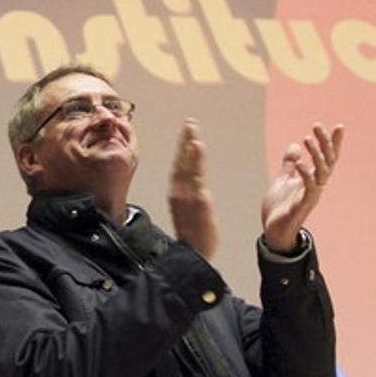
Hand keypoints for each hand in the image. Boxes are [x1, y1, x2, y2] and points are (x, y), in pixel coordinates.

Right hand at [169, 118, 217, 259]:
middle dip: (185, 139)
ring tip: (193, 128)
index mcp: (176, 194)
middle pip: (182, 160)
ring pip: (188, 164)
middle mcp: (179, 191)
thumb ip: (187, 198)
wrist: (193, 255)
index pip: (179, 166)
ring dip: (190, 143)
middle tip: (190, 122)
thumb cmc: (192, 237)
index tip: (187, 134)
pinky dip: (195, 159)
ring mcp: (188, 194)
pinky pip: (197, 175)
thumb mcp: (186, 214)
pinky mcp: (199, 199)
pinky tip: (196, 145)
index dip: (182, 149)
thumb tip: (189, 189)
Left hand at [261, 123, 344, 252]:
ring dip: (316, 154)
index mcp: (312, 179)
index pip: (326, 158)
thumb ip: (290, 165)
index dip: (333, 143)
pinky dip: (306, 174)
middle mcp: (316, 186)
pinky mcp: (303, 205)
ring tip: (307, 138)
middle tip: (317, 126)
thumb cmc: (280, 208)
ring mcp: (311, 195)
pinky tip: (300, 163)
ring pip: (321, 172)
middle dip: (324, 143)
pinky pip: (309, 188)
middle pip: (327, 161)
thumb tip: (294, 146)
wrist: (273, 231)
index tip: (338, 126)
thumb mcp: (283, 181)